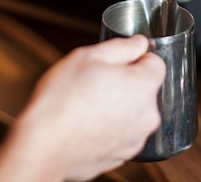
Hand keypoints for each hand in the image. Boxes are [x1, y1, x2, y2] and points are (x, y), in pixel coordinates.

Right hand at [0, 35, 165, 181]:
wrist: (43, 146)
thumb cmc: (62, 101)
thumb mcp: (89, 57)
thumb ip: (122, 47)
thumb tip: (139, 43)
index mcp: (144, 86)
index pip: (156, 63)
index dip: (136, 57)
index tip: (118, 61)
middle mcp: (147, 115)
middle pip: (144, 89)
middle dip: (125, 83)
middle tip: (95, 81)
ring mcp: (136, 139)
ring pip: (133, 112)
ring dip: (117, 106)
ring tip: (87, 104)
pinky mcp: (121, 156)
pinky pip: (121, 133)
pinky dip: (109, 127)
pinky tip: (86, 123)